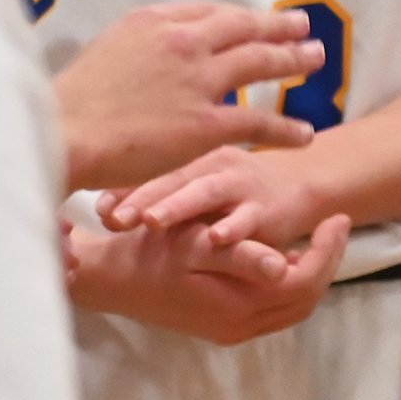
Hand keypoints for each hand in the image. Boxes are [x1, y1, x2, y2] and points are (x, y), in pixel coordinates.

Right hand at [52, 2, 322, 192]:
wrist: (59, 135)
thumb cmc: (69, 103)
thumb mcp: (105, 50)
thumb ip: (141, 45)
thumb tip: (161, 49)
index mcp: (153, 20)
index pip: (210, 11)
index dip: (240, 16)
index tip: (256, 19)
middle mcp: (182, 42)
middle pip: (244, 27)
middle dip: (278, 27)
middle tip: (303, 27)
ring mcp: (196, 81)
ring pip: (260, 63)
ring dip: (293, 61)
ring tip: (316, 60)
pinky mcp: (204, 123)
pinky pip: (257, 121)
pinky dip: (286, 128)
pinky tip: (304, 134)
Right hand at [64, 214, 349, 344]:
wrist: (104, 279)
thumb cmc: (146, 253)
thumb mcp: (190, 244)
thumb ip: (238, 255)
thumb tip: (284, 266)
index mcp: (235, 307)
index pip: (303, 284)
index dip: (328, 252)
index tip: (337, 218)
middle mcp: (238, 326)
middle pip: (304, 300)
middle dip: (328, 262)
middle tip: (336, 224)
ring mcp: (229, 330)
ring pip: (291, 308)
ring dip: (311, 274)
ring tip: (319, 237)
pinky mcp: (220, 326)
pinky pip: (271, 310)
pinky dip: (288, 285)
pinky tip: (286, 256)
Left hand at [102, 144, 328, 255]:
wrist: (306, 182)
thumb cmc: (241, 185)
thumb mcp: (201, 180)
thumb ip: (163, 192)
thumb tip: (103, 208)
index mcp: (194, 161)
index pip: (153, 173)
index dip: (124, 190)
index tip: (94, 208)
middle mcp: (215, 168)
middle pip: (173, 181)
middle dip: (142, 199)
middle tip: (113, 218)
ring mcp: (242, 186)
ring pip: (206, 194)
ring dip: (179, 206)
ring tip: (153, 222)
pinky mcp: (268, 208)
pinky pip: (249, 218)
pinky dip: (235, 228)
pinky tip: (218, 239)